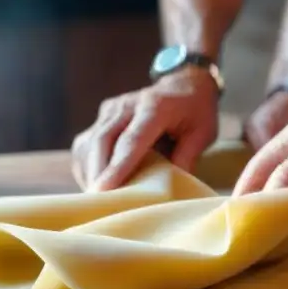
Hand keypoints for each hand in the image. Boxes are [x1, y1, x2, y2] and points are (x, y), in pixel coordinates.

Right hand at [71, 67, 218, 190]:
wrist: (183, 83)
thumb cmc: (195, 112)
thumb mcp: (203, 134)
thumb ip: (186, 158)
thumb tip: (168, 190)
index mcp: (155, 106)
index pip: (131, 140)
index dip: (117, 167)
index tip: (103, 191)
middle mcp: (128, 104)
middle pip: (103, 141)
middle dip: (98, 174)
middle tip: (96, 205)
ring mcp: (111, 109)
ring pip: (89, 143)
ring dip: (90, 172)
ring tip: (97, 199)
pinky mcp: (102, 116)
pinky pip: (85, 144)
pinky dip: (86, 166)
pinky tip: (95, 184)